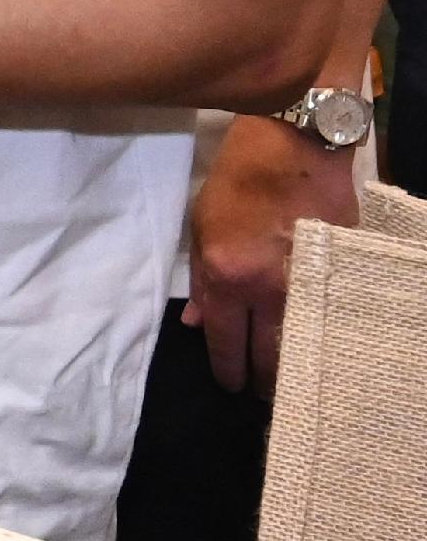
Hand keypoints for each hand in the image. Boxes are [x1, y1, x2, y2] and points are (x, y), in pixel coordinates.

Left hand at [186, 107, 358, 389]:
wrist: (296, 145)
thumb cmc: (237, 181)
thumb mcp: (201, 226)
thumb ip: (202, 281)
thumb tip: (198, 324)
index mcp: (230, 276)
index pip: (228, 342)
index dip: (227, 371)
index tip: (230, 386)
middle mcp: (273, 287)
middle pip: (271, 356)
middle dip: (264, 382)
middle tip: (261, 396)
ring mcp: (313, 280)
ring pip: (305, 343)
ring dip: (294, 366)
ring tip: (288, 383)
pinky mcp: (343, 271)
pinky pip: (330, 315)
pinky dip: (321, 334)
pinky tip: (317, 346)